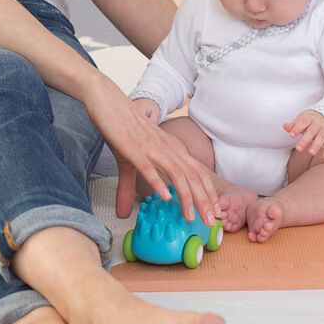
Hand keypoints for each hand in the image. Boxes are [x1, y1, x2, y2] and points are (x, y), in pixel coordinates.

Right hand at [83, 76, 217, 224]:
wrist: (109, 101)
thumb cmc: (122, 126)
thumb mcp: (130, 159)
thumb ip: (130, 187)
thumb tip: (124, 212)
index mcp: (171, 148)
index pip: (197, 172)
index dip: (208, 192)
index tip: (215, 212)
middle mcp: (166, 148)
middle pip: (192, 176)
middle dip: (203, 200)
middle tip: (211, 221)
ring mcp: (151, 148)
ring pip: (176, 174)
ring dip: (186, 196)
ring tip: (190, 216)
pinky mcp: (134, 149)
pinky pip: (149, 167)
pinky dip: (158, 182)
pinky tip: (164, 198)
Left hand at [283, 109, 323, 158]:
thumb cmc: (310, 120)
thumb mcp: (301, 119)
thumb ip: (293, 125)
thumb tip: (285, 126)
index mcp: (309, 117)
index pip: (303, 122)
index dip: (297, 128)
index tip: (291, 135)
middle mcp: (318, 123)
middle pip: (311, 131)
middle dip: (305, 140)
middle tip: (298, 149)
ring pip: (321, 137)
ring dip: (316, 145)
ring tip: (311, 153)